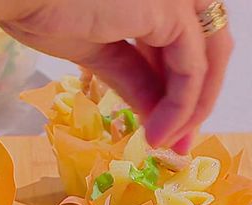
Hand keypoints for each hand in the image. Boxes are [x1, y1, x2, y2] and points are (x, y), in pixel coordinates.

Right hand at [0, 0, 232, 152]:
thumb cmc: (43, 10)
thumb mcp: (98, 53)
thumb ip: (133, 79)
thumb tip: (156, 118)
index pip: (181, 47)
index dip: (178, 91)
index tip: (165, 132)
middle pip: (206, 51)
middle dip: (194, 102)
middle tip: (177, 145)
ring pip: (208, 60)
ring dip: (191, 109)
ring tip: (167, 144)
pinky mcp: (172, 12)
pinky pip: (191, 71)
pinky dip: (181, 108)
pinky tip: (158, 134)